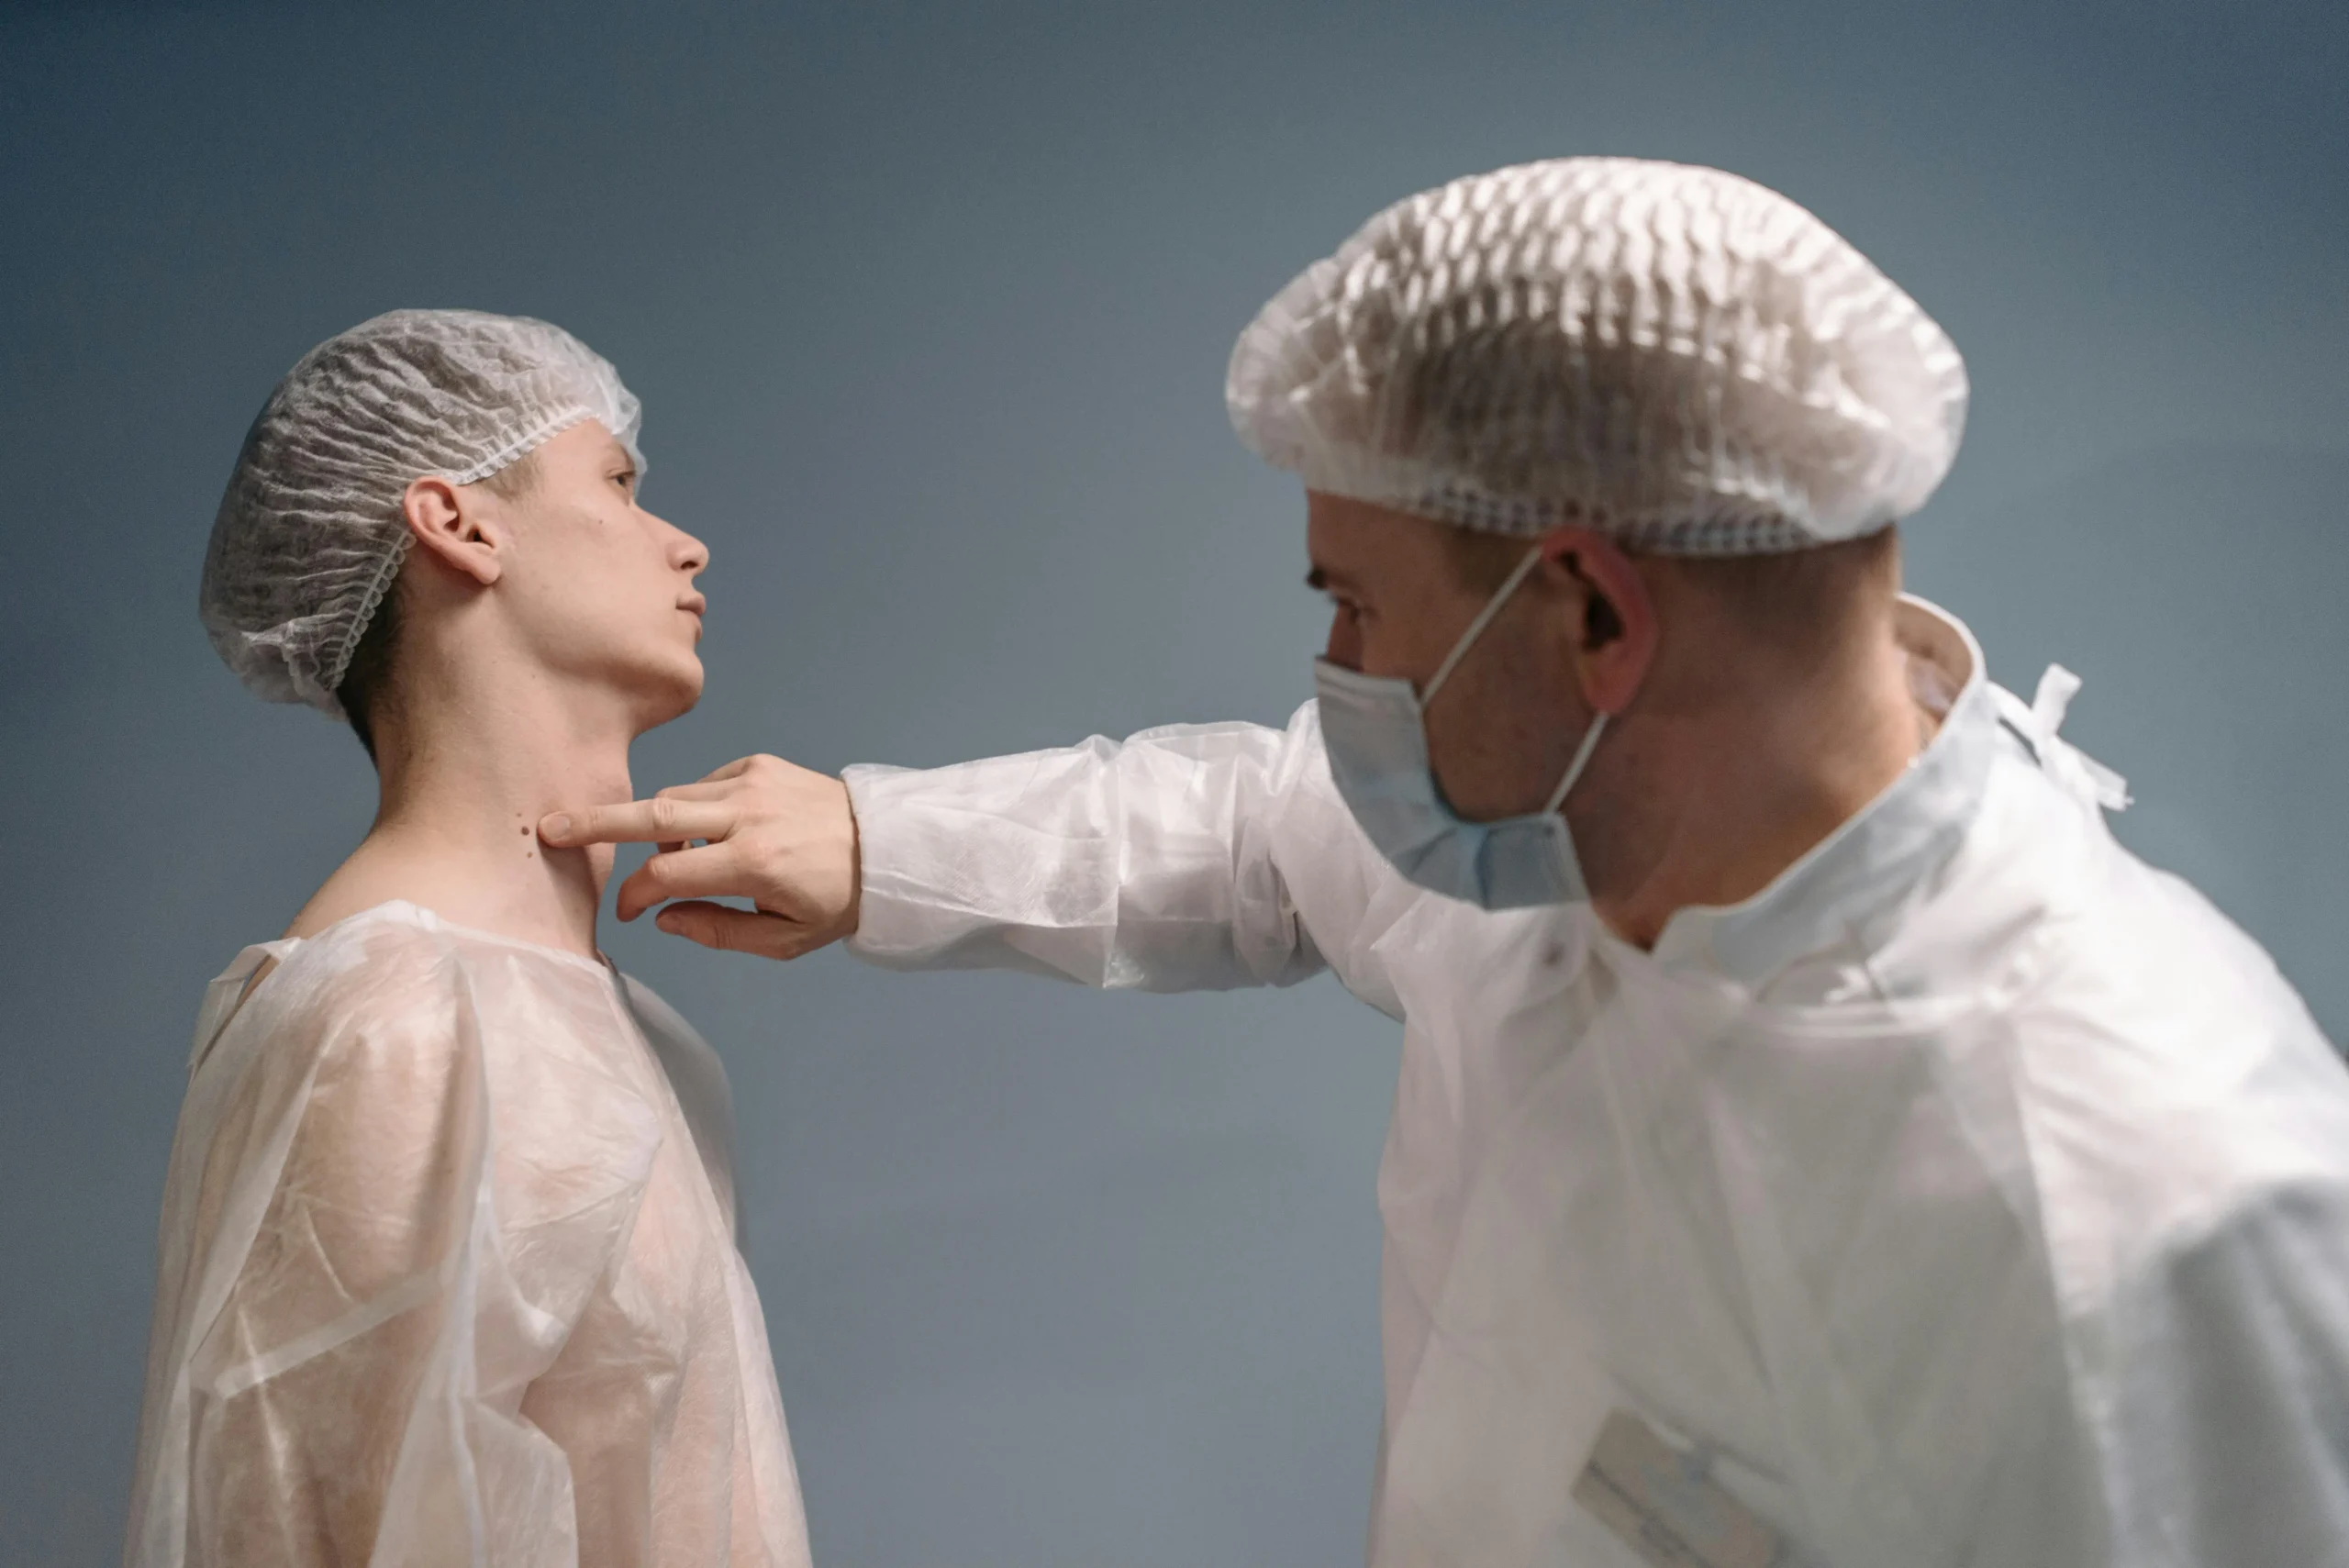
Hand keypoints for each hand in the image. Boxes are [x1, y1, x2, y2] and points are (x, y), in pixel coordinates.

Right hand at [538, 755, 861, 959]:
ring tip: (667, 856)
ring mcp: (753, 782)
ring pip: (673, 796)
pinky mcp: (759, 764)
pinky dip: (692, 808)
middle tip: (549, 827)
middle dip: (596, 822)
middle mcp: (750, 814)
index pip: (666, 872)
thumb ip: (717, 931)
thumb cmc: (837, 901)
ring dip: (653, 825)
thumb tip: (663, 917)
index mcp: (754, 862)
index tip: (629, 913)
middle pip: (652, 813)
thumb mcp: (784, 940)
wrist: (888, 849)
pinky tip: (714, 835)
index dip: (636, 894)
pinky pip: (703, 785)